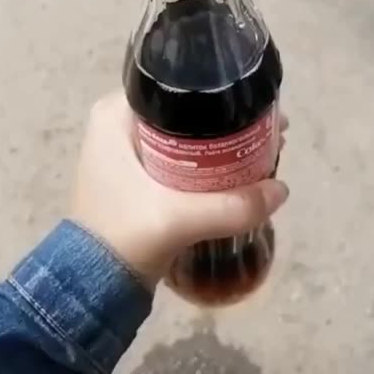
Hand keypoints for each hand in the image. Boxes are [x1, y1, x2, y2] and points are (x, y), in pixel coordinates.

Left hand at [71, 92, 288, 288]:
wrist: (91, 286)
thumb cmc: (123, 237)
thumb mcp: (177, 218)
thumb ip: (231, 206)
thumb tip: (282, 191)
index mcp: (114, 116)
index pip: (174, 86)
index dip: (220, 95)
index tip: (258, 106)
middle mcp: (118, 126)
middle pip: (186, 111)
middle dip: (229, 122)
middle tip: (271, 130)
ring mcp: (126, 152)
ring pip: (186, 136)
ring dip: (222, 144)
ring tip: (265, 149)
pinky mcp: (136, 177)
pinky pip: (181, 158)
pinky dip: (209, 163)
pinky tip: (240, 172)